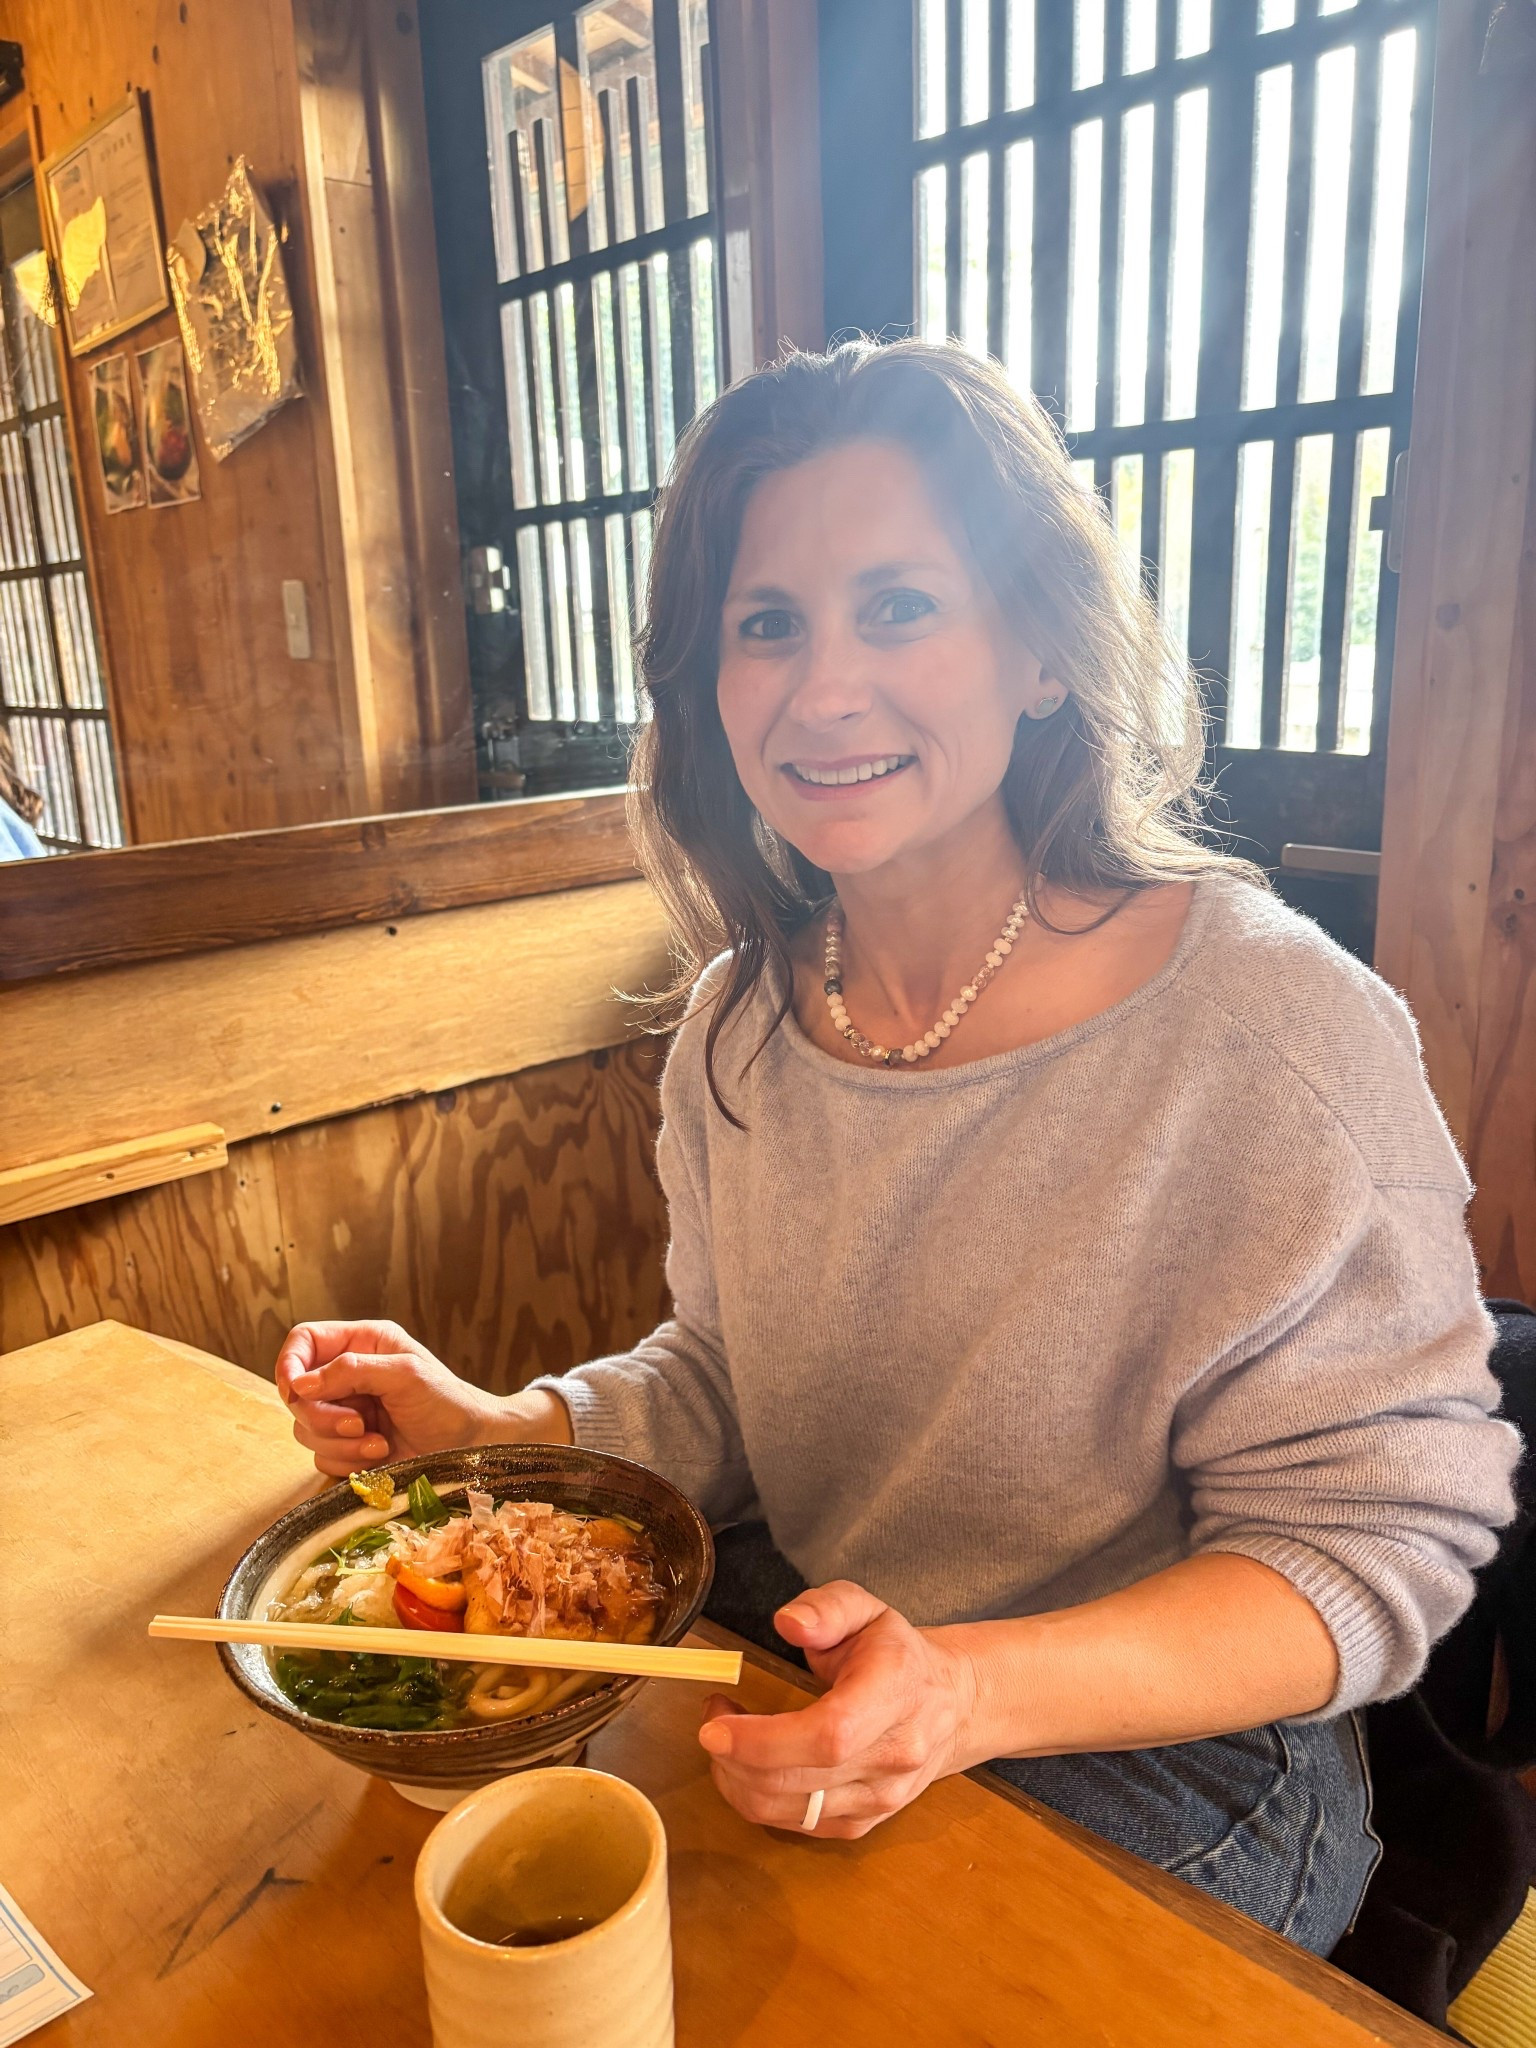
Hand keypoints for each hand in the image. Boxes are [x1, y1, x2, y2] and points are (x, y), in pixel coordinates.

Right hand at [274, 1320, 506, 1475]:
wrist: (471, 1447)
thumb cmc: (447, 1402)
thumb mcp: (405, 1375)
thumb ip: (353, 1370)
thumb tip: (300, 1384)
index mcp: (361, 1343)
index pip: (303, 1341)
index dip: (289, 1365)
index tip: (296, 1392)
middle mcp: (347, 1375)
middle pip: (297, 1392)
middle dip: (322, 1415)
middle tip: (357, 1424)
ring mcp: (345, 1412)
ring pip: (305, 1428)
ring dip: (338, 1442)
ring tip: (378, 1442)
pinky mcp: (348, 1446)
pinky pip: (322, 1456)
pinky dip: (346, 1461)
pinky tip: (379, 1456)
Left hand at [697, 1581, 979, 1839]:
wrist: (950, 1705)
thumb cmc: (898, 1653)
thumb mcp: (867, 1609)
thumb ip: (827, 1608)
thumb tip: (789, 1623)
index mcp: (895, 1695)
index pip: (829, 1735)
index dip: (764, 1740)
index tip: (715, 1724)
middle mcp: (893, 1757)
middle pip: (799, 1781)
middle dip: (735, 1758)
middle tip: (713, 1718)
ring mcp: (880, 1799)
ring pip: (788, 1812)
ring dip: (737, 1780)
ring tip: (728, 1739)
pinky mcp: (862, 1824)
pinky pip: (795, 1825)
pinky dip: (757, 1798)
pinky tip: (751, 1764)